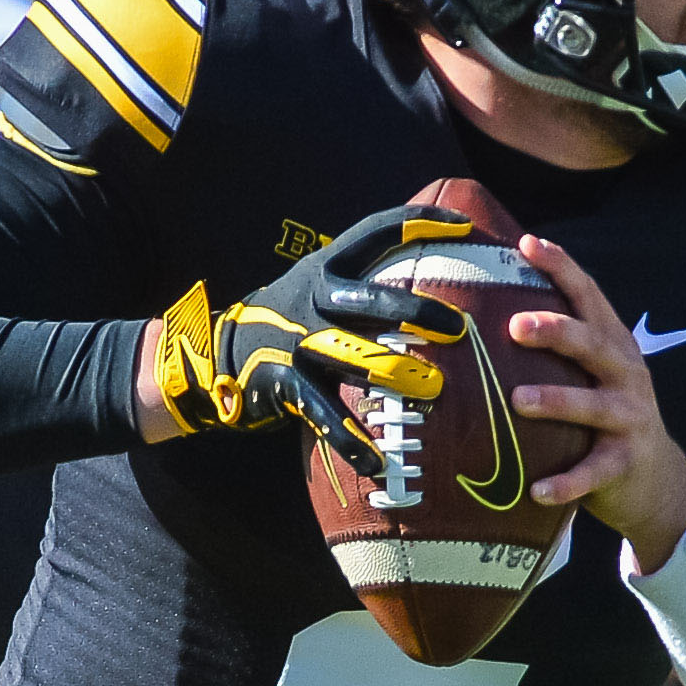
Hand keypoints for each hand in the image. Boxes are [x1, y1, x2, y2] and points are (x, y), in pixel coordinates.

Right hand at [145, 204, 450, 477]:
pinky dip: (352, 440)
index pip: (376, 233)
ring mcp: (299, 342)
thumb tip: (437, 270)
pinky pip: (325, 415)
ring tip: (434, 390)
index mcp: (327, 269)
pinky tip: (378, 461)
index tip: (465, 226)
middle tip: (457, 327)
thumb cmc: (292, 319)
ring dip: (394, 374)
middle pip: (369, 300)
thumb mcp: (320, 286)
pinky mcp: (287, 383)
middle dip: (414, 311)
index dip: (417, 224)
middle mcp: (314, 300)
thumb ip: (367, 279)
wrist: (220, 352)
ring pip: (352, 357)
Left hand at [506, 234, 685, 554]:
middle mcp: (626, 374)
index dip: (562, 268)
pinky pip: (593, 472)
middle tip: (516, 326)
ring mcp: (629, 418)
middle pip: (594, 345)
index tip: (527, 244)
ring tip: (519, 400)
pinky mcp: (625, 462)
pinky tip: (538, 489)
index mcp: (613, 346)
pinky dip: (567, 482)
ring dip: (557, 401)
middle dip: (558, 332)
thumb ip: (561, 347)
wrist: (657, 480)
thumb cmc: (606, 417)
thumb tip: (493, 309)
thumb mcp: (593, 374)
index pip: (588, 297)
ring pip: (594, 408)